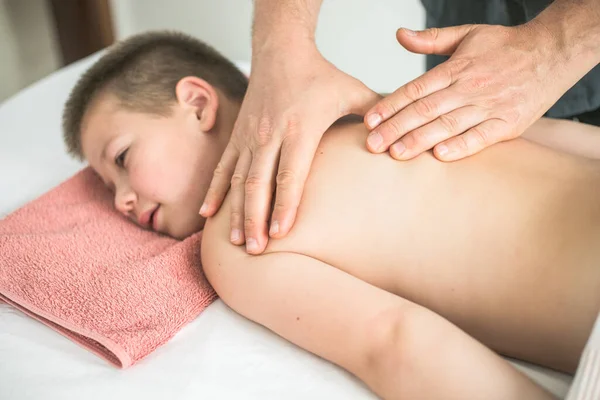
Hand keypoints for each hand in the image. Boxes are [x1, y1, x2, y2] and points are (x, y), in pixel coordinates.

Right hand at [200, 42, 379, 253]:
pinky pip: (223, 168)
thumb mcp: (352, 91)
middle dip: (256, 218)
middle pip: (259, 183)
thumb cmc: (320, 75)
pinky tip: (208, 214)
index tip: (280, 233)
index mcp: (300, 128)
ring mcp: (250, 136)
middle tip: (257, 250)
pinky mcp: (238, 136)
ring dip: (236, 212)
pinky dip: (215, 191)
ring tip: (236, 242)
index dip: (284, 205)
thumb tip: (398, 138)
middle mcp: (270, 135)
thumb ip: (375, 114)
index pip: (290, 174)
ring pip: (238, 180)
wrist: (281, 50)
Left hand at [364, 22, 567, 160]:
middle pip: (426, 110)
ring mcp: (490, 106)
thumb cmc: (504, 46)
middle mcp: (470, 87)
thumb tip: (399, 35)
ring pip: (448, 125)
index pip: (416, 89)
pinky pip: (481, 137)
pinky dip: (461, 146)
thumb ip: (431, 39)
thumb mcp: (467, 35)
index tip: (369, 120)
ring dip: (420, 140)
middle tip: (373, 144)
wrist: (553, 52)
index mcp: (457, 67)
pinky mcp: (508, 123)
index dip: (391, 105)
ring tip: (396, 153)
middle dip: (396, 128)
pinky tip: (440, 156)